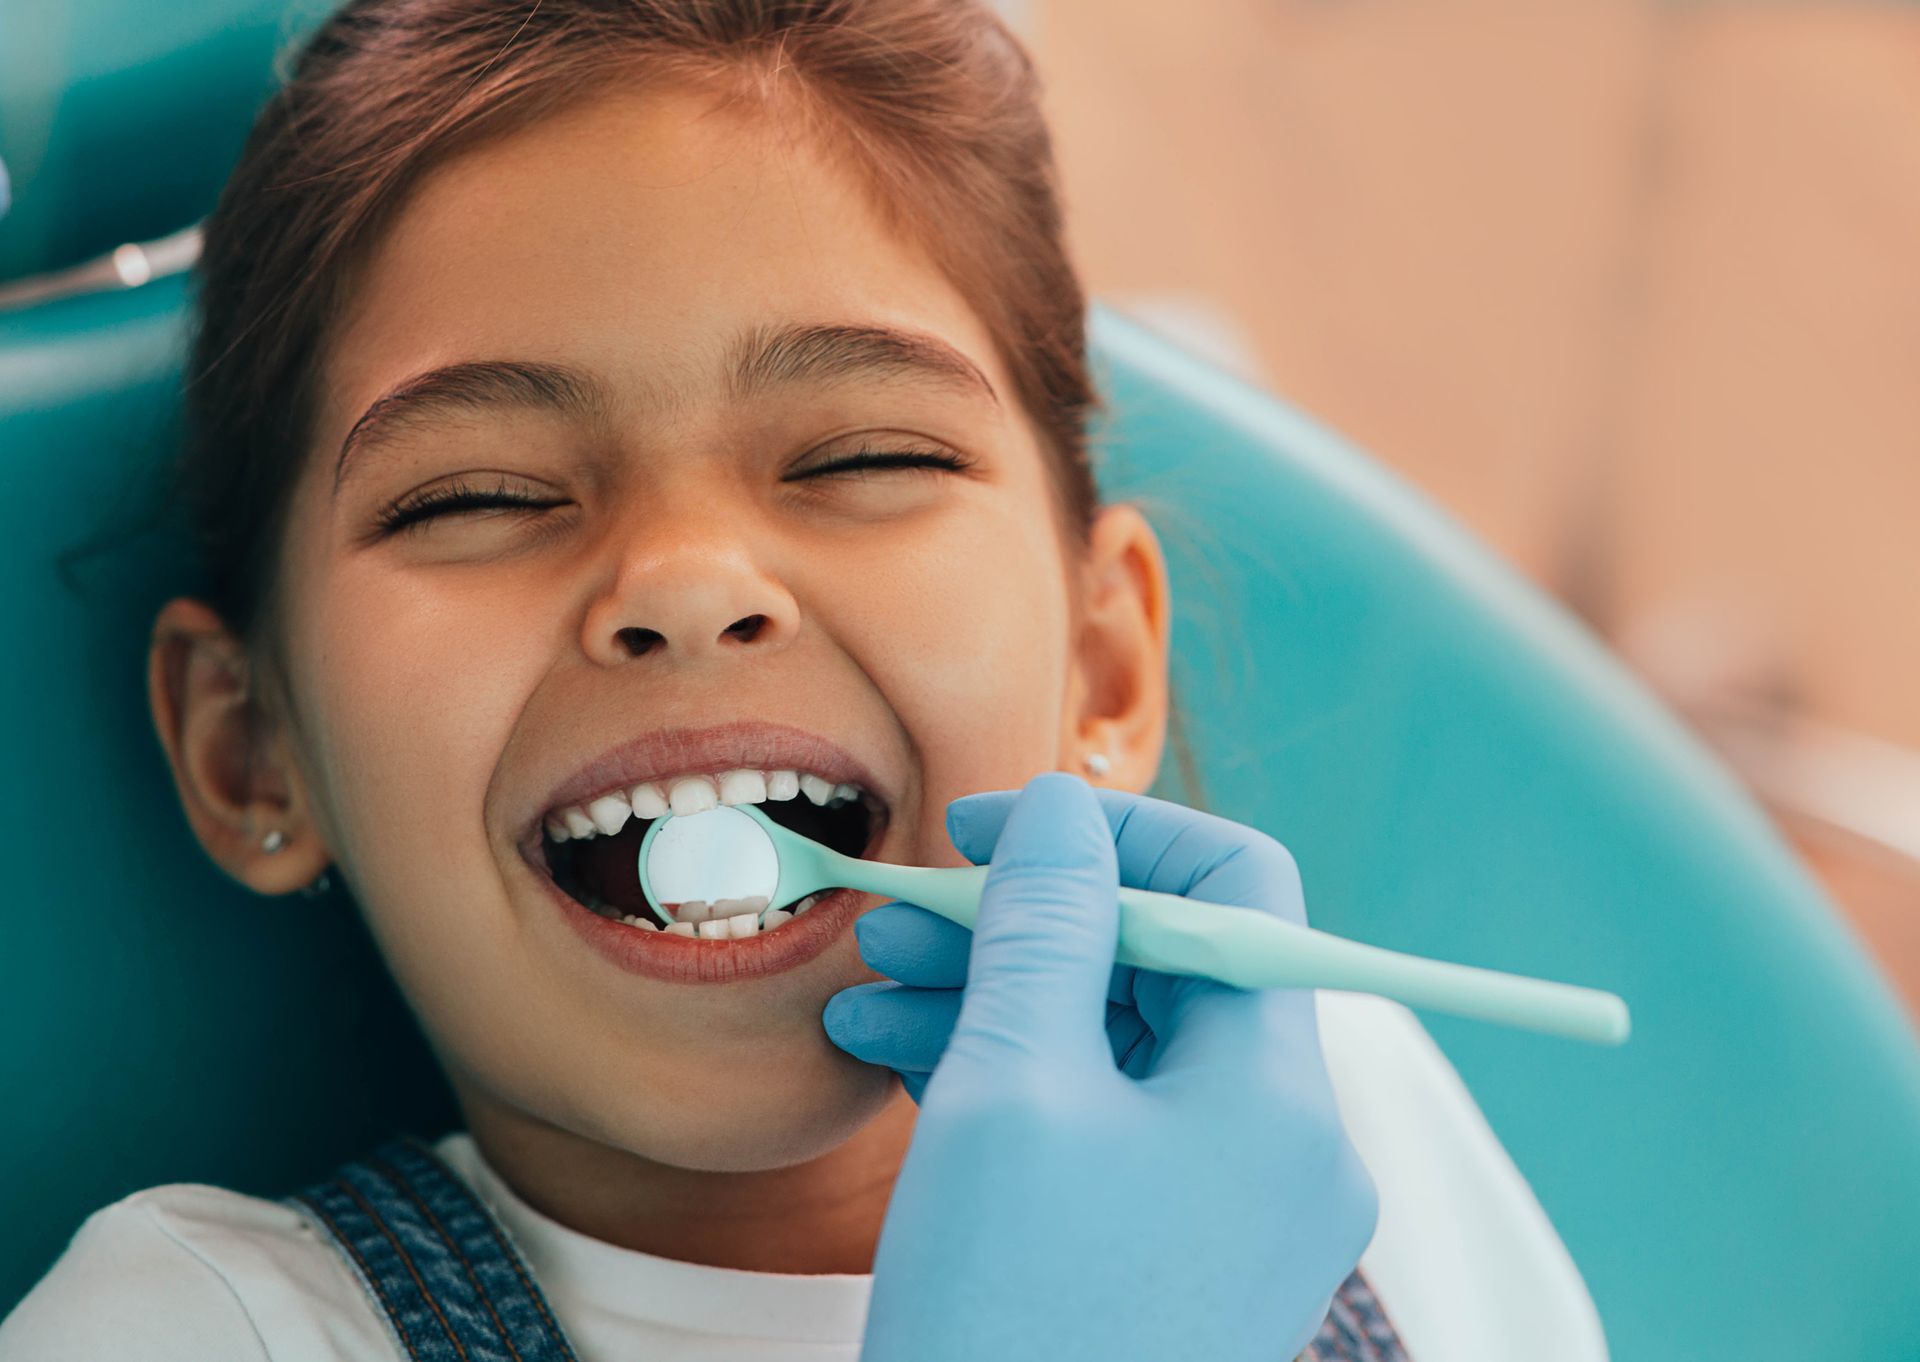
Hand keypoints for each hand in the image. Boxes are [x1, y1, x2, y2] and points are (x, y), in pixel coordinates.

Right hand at [822, 772, 1377, 1361]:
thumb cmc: (1014, 1319)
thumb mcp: (1012, 1094)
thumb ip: (1046, 931)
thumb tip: (1066, 813)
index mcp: (1276, 1094)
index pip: (1235, 890)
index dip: (1111, 836)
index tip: (990, 832)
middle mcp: (1278, 1147)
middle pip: (1164, 968)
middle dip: (1026, 924)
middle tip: (900, 914)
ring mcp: (1228, 1211)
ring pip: (1117, 1047)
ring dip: (996, 999)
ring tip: (867, 988)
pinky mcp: (1169, 1258)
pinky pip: (1100, 1128)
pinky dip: (1008, 1081)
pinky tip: (894, 1059)